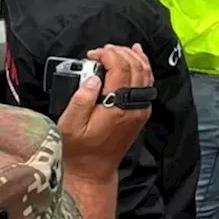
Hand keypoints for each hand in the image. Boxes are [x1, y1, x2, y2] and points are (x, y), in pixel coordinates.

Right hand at [57, 44, 152, 184]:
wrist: (94, 170)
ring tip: (118, 49)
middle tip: (103, 50)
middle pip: (136, 68)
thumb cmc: (79, 149)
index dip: (108, 55)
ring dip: (134, 57)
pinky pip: (148, 84)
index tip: (92, 54)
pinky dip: (143, 68)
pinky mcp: (142, 112)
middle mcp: (135, 107)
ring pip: (146, 74)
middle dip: (121, 53)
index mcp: (117, 107)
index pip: (121, 69)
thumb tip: (93, 77)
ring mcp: (141, 109)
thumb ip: (81, 99)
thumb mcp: (70, 125)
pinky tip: (137, 58)